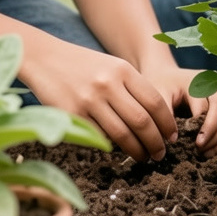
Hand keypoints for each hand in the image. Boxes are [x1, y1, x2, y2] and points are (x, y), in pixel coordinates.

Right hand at [21, 43, 176, 162]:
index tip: (172, 136)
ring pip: (122, 135)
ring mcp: (89, 100)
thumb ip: (132, 88)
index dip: (167, 123)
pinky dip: (111, 148)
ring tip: (143, 157)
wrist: (44, 58)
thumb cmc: (84, 66)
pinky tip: (117, 151)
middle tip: (160, 154)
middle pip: (142, 121)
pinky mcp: (72, 114)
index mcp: (123, 70)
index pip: (155, 102)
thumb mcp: (112, 67)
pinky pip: (98, 137)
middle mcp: (108, 84)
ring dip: (137, 151)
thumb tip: (156, 122)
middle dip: (155, 142)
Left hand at [144, 64, 216, 156]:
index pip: (207, 105)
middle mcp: (216, 87)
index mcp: (199, 81)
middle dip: (214, 132)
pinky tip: (208, 152)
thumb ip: (165, 112)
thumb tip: (174, 138)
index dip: (204, 126)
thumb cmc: (162, 85)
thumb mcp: (159, 93)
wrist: (167, 78)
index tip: (196, 143)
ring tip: (203, 153)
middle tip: (200, 148)